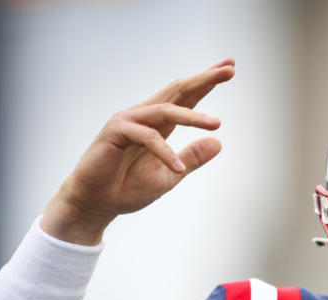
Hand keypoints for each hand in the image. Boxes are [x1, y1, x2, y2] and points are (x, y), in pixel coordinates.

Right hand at [42, 58, 235, 244]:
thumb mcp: (172, 175)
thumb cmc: (128, 187)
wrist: (97, 203)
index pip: (186, 97)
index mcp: (159, 123)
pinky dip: (165, 153)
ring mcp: (128, 121)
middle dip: (204, 79)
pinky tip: (178, 169)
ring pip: (165, 110)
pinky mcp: (115, 132)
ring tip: (217, 124)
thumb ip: (192, 158)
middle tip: (229, 69)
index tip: (230, 68)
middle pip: (178, 91)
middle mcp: (144, 116)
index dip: (207, 82)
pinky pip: (147, 137)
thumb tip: (218, 142)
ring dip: (192, 117)